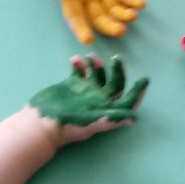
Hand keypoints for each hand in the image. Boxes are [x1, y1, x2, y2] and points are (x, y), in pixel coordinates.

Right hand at [30, 54, 148, 143]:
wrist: (40, 124)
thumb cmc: (66, 126)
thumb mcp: (90, 122)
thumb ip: (111, 119)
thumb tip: (133, 119)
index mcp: (105, 110)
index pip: (126, 101)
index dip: (137, 93)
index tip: (145, 80)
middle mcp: (97, 100)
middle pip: (114, 84)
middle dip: (117, 71)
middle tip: (116, 58)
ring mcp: (83, 92)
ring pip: (97, 74)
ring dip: (97, 64)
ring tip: (90, 57)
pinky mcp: (69, 85)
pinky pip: (79, 71)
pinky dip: (79, 64)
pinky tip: (75, 60)